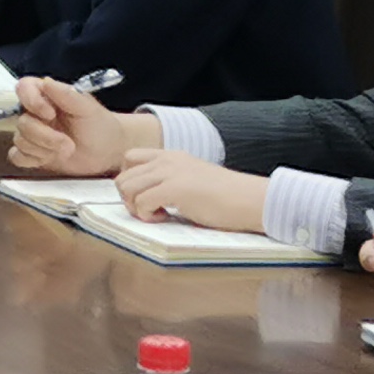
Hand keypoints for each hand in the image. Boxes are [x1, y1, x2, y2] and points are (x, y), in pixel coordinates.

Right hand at [6, 81, 158, 174]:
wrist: (108, 151)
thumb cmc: (100, 125)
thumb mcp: (87, 108)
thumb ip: (67, 94)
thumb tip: (46, 82)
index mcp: (46, 96)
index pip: (24, 88)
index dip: (31, 101)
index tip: (49, 114)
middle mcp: (35, 113)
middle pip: (22, 122)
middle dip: (45, 136)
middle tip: (68, 144)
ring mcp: (33, 134)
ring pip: (20, 141)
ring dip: (43, 149)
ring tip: (66, 150)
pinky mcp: (32, 153)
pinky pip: (18, 157)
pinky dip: (32, 160)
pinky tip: (50, 158)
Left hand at [113, 152, 268, 232]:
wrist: (250, 199)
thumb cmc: (226, 197)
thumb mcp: (192, 180)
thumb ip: (169, 181)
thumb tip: (144, 197)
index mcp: (171, 156)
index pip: (130, 158)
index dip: (130, 181)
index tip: (144, 197)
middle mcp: (167, 160)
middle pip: (123, 176)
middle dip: (129, 198)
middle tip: (149, 211)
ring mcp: (170, 172)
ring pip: (127, 187)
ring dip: (136, 207)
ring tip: (157, 214)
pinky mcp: (176, 188)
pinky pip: (141, 202)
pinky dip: (146, 215)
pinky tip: (165, 218)